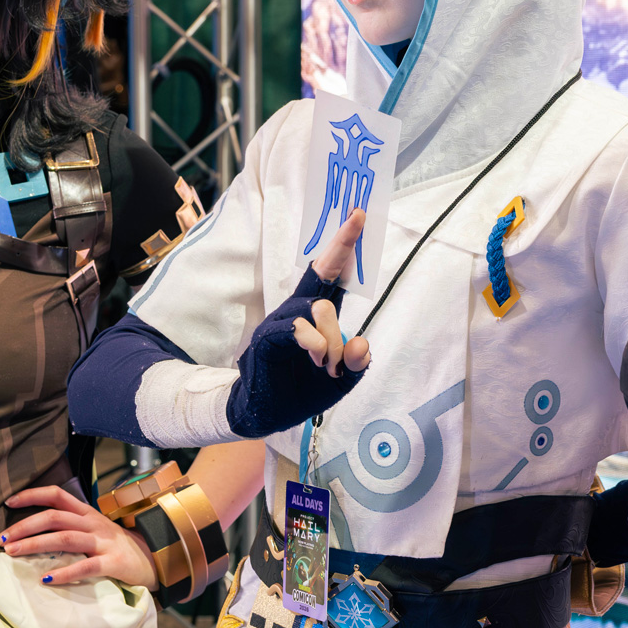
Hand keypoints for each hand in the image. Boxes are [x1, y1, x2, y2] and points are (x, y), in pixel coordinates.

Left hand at [1, 485, 157, 587]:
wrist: (156, 560)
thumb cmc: (118, 547)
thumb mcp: (95, 531)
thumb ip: (71, 528)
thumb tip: (35, 533)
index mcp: (87, 513)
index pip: (57, 495)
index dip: (32, 495)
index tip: (8, 503)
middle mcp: (94, 524)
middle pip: (54, 517)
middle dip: (24, 526)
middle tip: (2, 540)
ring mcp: (104, 542)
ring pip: (65, 538)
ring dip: (35, 544)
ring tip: (13, 553)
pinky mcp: (114, 562)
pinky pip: (86, 566)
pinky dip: (64, 572)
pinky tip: (46, 579)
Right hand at [226, 218, 371, 438]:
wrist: (264, 412)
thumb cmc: (301, 388)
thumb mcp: (341, 379)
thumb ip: (356, 363)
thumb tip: (363, 344)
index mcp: (314, 315)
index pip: (331, 272)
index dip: (344, 244)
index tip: (359, 215)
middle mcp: (296, 311)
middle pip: (326, 296)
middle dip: (339, 332)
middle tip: (336, 364)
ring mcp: (280, 322)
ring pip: (317, 311)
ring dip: (331, 342)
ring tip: (328, 367)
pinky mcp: (268, 339)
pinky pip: (298, 329)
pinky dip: (315, 343)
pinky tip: (318, 359)